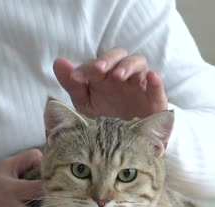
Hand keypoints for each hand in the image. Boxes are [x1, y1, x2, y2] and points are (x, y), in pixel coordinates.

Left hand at [53, 47, 167, 119]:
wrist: (127, 144)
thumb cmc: (105, 118)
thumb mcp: (86, 104)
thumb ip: (73, 85)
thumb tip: (57, 62)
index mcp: (104, 75)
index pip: (96, 63)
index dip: (86, 67)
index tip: (75, 77)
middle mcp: (122, 76)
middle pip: (118, 55)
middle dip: (108, 59)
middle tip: (98, 69)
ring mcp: (139, 85)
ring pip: (139, 63)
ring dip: (128, 66)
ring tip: (118, 75)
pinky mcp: (154, 99)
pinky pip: (157, 87)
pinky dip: (156, 81)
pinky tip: (152, 77)